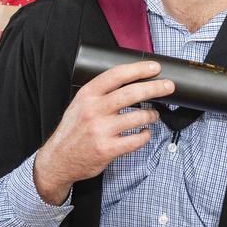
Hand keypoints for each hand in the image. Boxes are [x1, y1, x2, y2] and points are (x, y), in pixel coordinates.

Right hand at [34, 61, 173, 203]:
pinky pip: (136, 140)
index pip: (116, 75)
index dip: (138, 69)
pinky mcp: (107, 149)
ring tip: (154, 115)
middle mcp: (93, 110)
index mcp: (87, 94)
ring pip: (137, 117)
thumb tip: (130, 80)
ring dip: (152, 115)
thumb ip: (100, 93)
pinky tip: (145, 132)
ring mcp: (100, 130)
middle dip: (154, 88)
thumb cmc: (73, 130)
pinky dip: (145, 135)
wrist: (58, 159)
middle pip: (131, 93)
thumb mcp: (80, 104)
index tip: (154, 67)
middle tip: (168, 86)